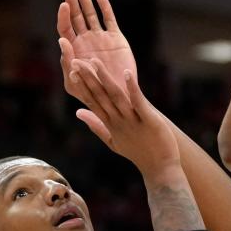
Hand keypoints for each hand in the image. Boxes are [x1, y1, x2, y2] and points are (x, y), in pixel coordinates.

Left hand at [58, 0, 136, 107]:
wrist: (117, 98)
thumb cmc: (93, 95)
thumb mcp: (75, 85)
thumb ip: (68, 65)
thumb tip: (63, 43)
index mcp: (73, 49)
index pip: (65, 28)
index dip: (63, 15)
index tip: (63, 4)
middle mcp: (85, 40)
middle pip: (75, 14)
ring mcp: (100, 37)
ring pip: (90, 13)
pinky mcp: (115, 38)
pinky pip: (109, 19)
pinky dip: (104, 7)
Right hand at [72, 59, 178, 179]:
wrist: (160, 168)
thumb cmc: (138, 152)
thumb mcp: (112, 140)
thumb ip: (95, 125)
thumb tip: (78, 112)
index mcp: (110, 123)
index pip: (92, 101)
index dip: (81, 86)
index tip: (71, 71)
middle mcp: (118, 121)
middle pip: (100, 97)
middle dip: (88, 79)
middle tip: (76, 61)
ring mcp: (133, 120)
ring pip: (116, 97)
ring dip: (105, 79)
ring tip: (95, 62)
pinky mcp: (149, 120)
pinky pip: (138, 102)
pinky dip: (132, 88)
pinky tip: (127, 74)